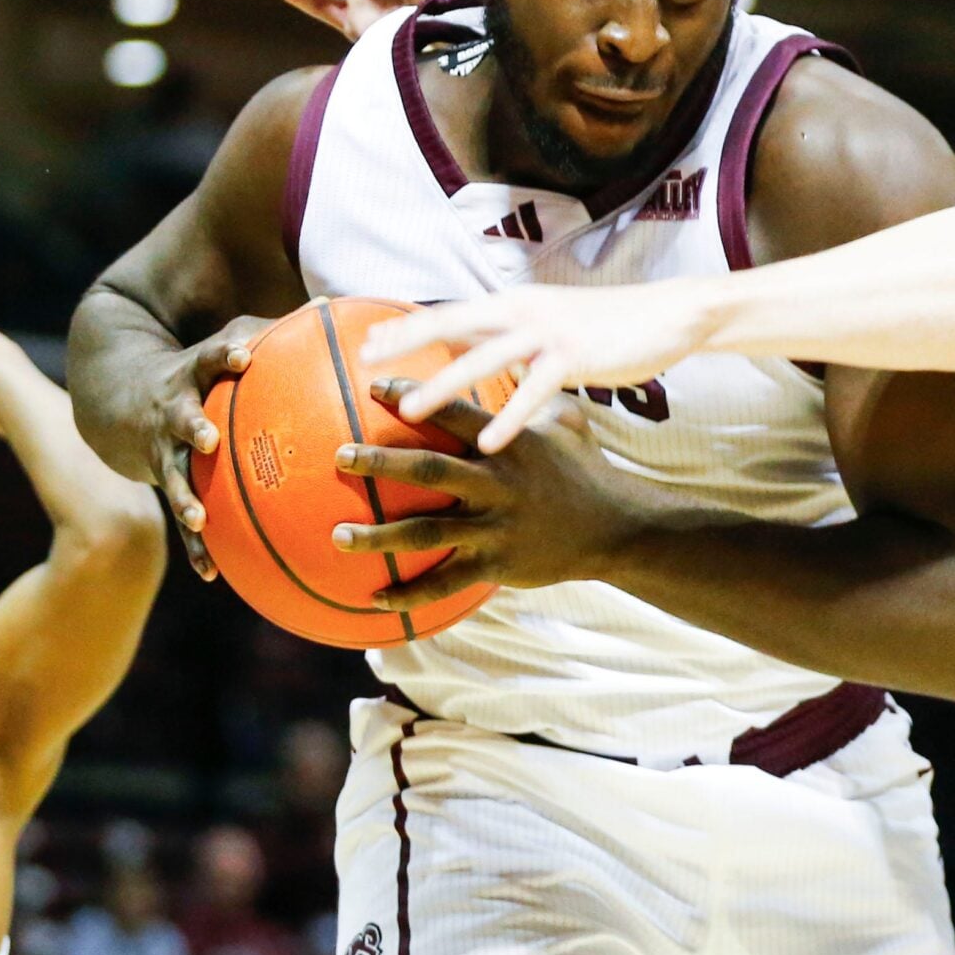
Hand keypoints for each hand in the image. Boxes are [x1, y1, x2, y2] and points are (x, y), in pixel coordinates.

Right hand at [145, 315, 277, 578]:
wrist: (120, 398)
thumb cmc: (197, 370)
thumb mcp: (224, 345)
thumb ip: (274, 333)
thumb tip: (331, 306)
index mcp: (196, 373)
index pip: (210, 356)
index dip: (225, 354)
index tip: (243, 356)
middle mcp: (176, 410)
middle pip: (182, 418)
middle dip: (194, 427)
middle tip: (208, 440)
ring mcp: (164, 448)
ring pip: (173, 474)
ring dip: (184, 496)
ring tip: (199, 519)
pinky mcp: (163, 480)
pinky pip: (180, 516)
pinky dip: (195, 545)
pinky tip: (212, 572)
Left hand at [329, 384, 661, 605]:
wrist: (616, 528)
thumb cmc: (585, 468)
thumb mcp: (566, 420)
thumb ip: (528, 395)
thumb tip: (514, 358)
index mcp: (507, 443)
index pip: (452, 413)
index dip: (412, 397)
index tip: (371, 388)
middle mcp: (497, 483)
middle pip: (429, 469)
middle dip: (380, 462)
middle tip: (338, 456)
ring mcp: (495, 526)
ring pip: (426, 530)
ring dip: (379, 535)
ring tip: (337, 535)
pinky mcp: (496, 564)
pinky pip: (446, 582)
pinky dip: (410, 592)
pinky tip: (375, 597)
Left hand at [361, 282, 717, 452]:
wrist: (670, 313)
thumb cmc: (609, 325)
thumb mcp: (553, 322)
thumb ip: (514, 333)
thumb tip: (478, 344)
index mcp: (515, 303)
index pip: (451, 312)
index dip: (409, 326)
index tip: (367, 343)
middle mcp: (523, 311)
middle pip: (452, 325)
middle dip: (406, 343)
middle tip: (365, 364)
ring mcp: (548, 333)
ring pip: (484, 359)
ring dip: (444, 385)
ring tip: (408, 409)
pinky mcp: (576, 358)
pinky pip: (534, 392)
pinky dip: (509, 417)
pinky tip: (487, 444)